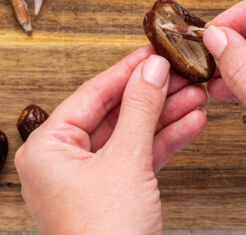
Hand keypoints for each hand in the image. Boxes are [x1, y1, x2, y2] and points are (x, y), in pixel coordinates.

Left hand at [15, 46, 206, 233]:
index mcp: (49, 148)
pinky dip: (165, 141)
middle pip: (116, 112)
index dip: (127, 70)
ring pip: (132, 134)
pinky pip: (141, 157)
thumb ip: (140, 109)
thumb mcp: (125, 161)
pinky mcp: (115, 194)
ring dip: (165, 116)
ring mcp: (91, 179)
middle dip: (153, 94)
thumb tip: (151, 69)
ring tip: (195, 96)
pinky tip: (190, 124)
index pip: (93, 94)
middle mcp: (65, 161)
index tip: (153, 51)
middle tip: (181, 73)